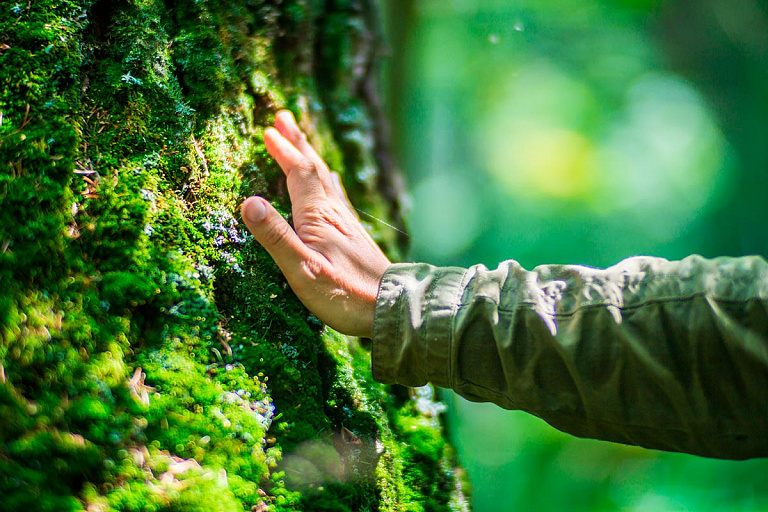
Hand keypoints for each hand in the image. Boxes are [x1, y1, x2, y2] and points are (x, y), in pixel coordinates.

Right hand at [241, 111, 390, 337]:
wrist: (391, 307)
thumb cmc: (344, 293)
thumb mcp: (303, 270)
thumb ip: (276, 237)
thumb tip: (249, 202)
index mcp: (318, 216)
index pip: (299, 174)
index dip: (285, 151)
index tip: (269, 131)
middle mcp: (334, 212)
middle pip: (314, 169)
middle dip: (298, 143)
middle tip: (284, 117)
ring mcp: (347, 223)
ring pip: (325, 180)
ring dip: (311, 158)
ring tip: (302, 143)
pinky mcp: (354, 235)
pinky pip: (336, 196)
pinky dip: (326, 181)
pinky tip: (330, 184)